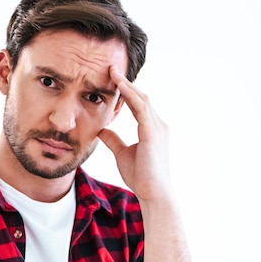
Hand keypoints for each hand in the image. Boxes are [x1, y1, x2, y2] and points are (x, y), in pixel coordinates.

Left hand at [99, 66, 171, 202]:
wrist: (153, 193)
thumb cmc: (141, 177)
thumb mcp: (122, 154)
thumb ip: (114, 140)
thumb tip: (101, 130)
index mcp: (152, 129)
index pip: (139, 104)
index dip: (126, 91)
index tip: (112, 79)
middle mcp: (158, 125)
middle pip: (141, 96)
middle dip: (126, 82)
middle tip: (110, 68)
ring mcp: (157, 127)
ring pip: (142, 98)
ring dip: (127, 84)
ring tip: (112, 71)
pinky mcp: (152, 132)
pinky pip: (140, 108)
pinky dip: (130, 95)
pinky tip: (118, 86)